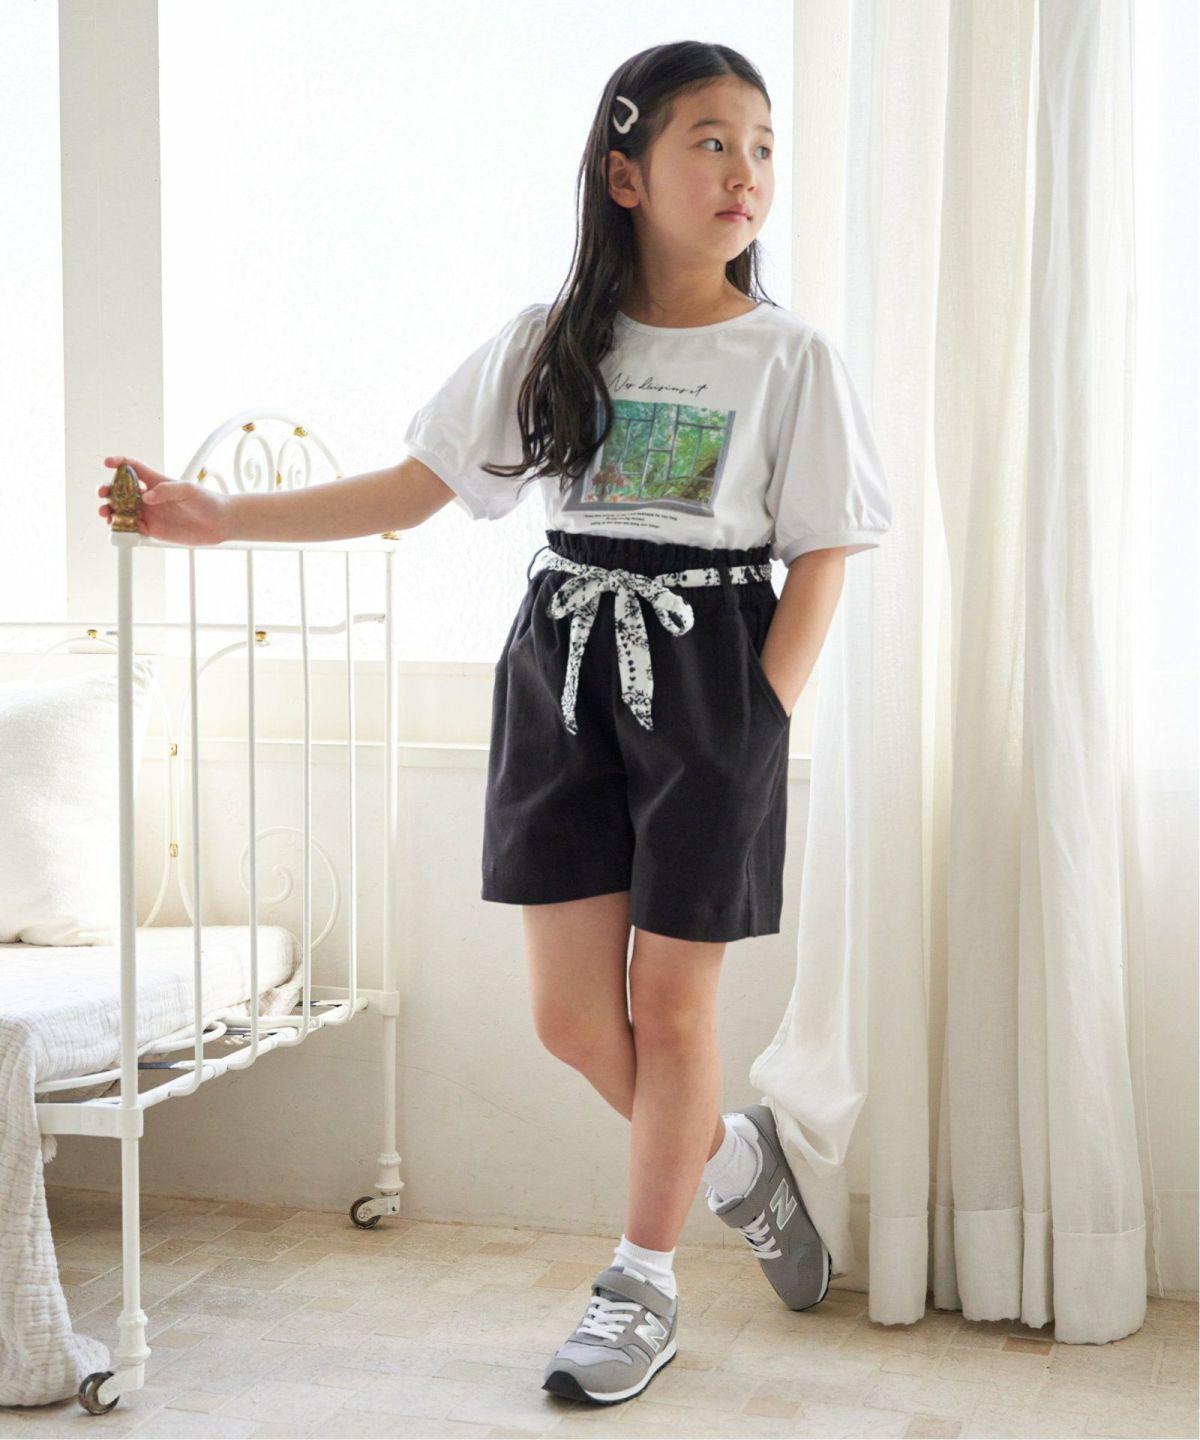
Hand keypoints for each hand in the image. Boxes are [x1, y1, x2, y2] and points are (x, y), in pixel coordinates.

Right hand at [98, 456, 229, 545]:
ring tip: (105, 512)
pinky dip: (122, 528)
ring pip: (122, 510)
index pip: (133, 467)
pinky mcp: (154, 530)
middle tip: (103, 492)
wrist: (219, 522)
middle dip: (108, 490)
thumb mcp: (188, 489)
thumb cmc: (207, 501)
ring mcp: (150, 513)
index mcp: (156, 481)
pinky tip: (118, 527)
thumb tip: (146, 498)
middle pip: (121, 491)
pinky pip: (132, 528)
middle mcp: (150, 497)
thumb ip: (167, 490)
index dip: (119, 463)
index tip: (108, 463)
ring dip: (110, 510)